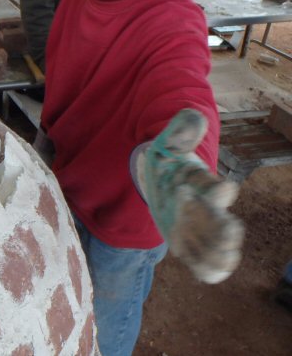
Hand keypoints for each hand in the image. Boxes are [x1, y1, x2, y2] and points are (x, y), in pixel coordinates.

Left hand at [137, 109, 243, 283]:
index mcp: (204, 186)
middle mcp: (208, 211)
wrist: (161, 182)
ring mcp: (200, 231)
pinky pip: (207, 267)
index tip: (195, 187)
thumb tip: (193, 116)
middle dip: (223, 234)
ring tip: (203, 254)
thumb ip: (180, 132)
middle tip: (218, 231)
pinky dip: (209, 271)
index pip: (219, 189)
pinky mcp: (189, 246)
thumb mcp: (167, 144)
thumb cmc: (167, 162)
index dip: (217, 189)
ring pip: (221, 252)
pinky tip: (201, 268)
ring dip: (216, 256)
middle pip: (225, 228)